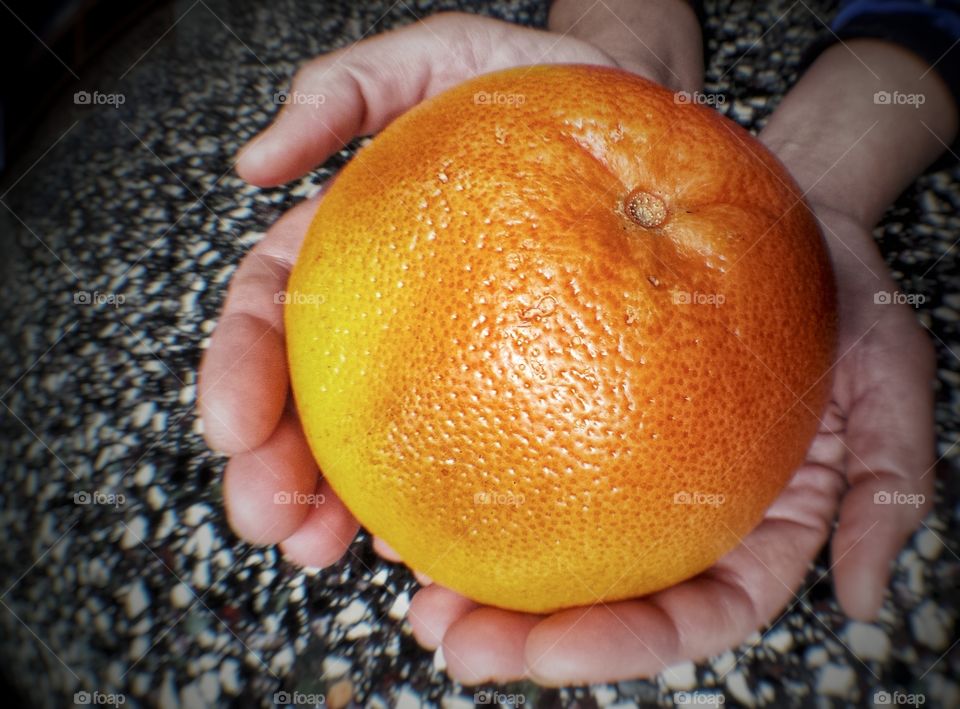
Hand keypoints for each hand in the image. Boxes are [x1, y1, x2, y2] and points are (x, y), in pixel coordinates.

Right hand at [197, 10, 700, 584]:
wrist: (651, 128)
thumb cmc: (543, 90)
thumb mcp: (442, 56)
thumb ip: (345, 90)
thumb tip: (254, 163)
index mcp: (353, 252)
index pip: (275, 315)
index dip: (240, 373)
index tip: (230, 428)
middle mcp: (390, 317)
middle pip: (309, 405)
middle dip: (274, 472)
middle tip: (271, 520)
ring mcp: (452, 363)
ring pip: (374, 454)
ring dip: (337, 514)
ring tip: (328, 552)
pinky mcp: (518, 396)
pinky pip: (473, 463)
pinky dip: (440, 513)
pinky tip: (433, 547)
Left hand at [386, 202, 936, 685]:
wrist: (784, 212)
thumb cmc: (841, 293)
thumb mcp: (891, 378)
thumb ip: (885, 487)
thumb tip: (864, 599)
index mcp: (753, 525)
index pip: (694, 614)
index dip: (623, 646)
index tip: (548, 654)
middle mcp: (680, 508)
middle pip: (602, 597)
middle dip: (523, 634)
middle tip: (451, 639)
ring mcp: (625, 458)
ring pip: (546, 538)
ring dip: (473, 573)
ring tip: (411, 583)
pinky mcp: (579, 402)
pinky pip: (517, 446)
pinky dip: (463, 477)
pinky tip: (407, 486)